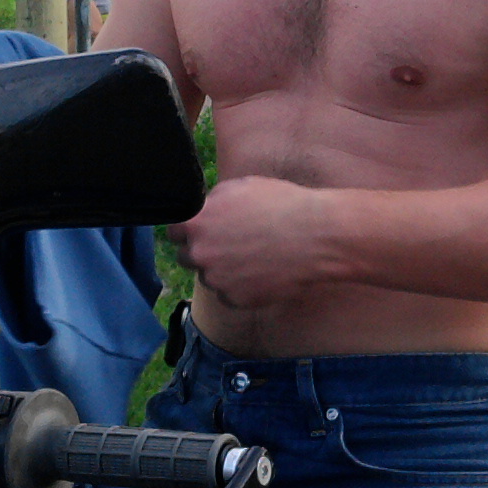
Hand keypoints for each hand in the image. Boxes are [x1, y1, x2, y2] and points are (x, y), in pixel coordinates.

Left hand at [168, 177, 334, 309]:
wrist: (315, 236)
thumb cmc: (281, 205)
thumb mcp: (239, 187)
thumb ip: (211, 202)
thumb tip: (200, 210)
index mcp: (196, 222)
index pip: (173, 232)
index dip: (189, 231)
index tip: (202, 231)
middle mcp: (200, 253)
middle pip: (187, 257)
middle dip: (203, 251)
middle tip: (230, 245)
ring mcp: (216, 279)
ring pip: (209, 277)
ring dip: (222, 270)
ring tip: (252, 257)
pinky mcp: (234, 300)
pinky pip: (228, 295)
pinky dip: (240, 287)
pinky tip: (261, 272)